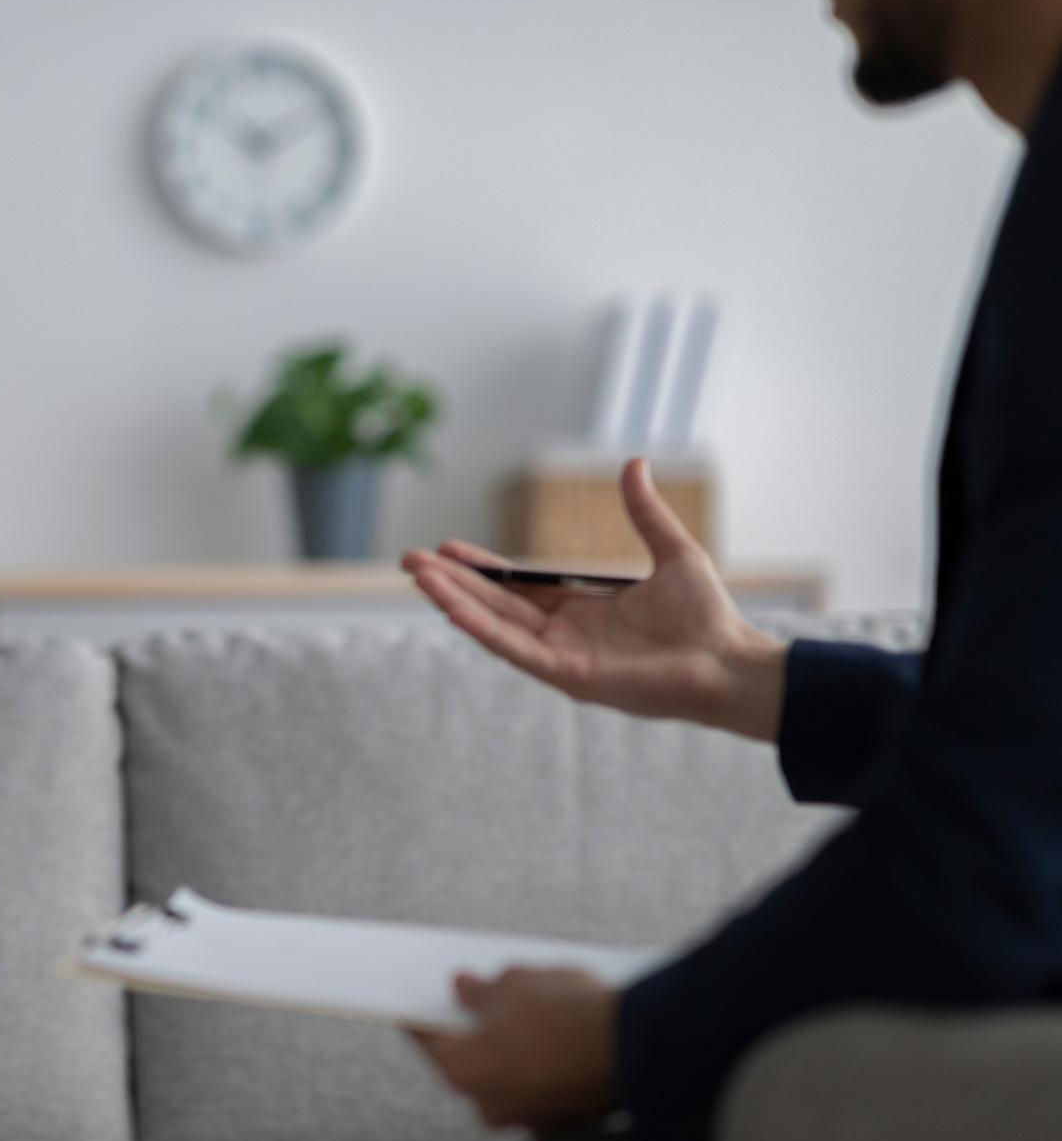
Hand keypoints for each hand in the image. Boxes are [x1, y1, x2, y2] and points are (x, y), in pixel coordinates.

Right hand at [400, 458, 786, 741]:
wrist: (730, 663)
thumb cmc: (707, 618)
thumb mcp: (672, 552)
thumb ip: (644, 513)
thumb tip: (633, 463)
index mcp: (580, 609)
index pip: (517, 586)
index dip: (482, 567)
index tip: (447, 548)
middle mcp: (563, 635)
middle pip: (495, 603)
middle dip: (451, 582)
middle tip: (410, 560)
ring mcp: (562, 657)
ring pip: (495, 625)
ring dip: (455, 601)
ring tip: (418, 577)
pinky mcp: (569, 676)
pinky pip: (517, 651)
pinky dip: (483, 630)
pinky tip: (453, 610)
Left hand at [410, 967, 616, 1131]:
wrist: (637, 1045)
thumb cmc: (565, 1011)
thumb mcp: (514, 982)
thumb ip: (480, 990)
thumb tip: (463, 989)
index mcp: (463, 1071)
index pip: (429, 1038)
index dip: (425, 1014)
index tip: (420, 999)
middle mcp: (489, 1107)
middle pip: (470, 1063)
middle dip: (475, 1034)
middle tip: (482, 1002)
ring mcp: (528, 1121)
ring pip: (508, 1081)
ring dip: (512, 1054)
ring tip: (527, 1017)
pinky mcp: (564, 1125)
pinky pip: (541, 1093)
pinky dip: (543, 1072)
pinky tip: (554, 1042)